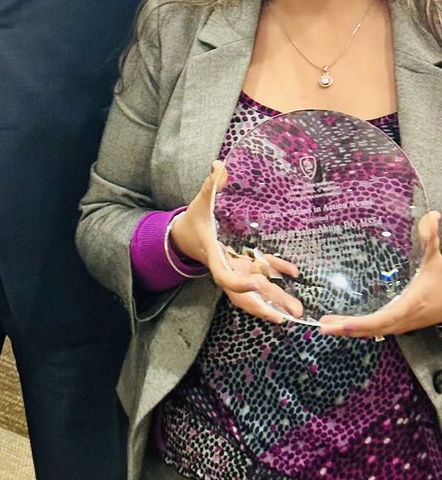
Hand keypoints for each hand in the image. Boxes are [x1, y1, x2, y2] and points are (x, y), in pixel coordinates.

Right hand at [170, 161, 303, 324]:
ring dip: (275, 300)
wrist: (183, 235)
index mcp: (213, 256)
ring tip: (297, 310)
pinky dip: (276, 273)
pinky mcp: (241, 266)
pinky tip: (293, 273)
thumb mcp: (199, 203)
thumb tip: (219, 165)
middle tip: (290, 314)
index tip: (256, 283)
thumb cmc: (192, 220)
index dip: (238, 283)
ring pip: (254, 291)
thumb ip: (210, 187)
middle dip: (265, 305)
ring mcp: (234, 269)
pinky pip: (260, 274)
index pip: (224, 276)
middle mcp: (225, 268)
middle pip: (244, 294)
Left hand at [319, 210, 441, 338]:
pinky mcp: (404, 323)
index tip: (343, 325)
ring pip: (376, 331)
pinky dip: (363, 329)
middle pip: (374, 329)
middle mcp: (406, 318)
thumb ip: (431, 239)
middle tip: (323, 327)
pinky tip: (349, 325)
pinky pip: (380, 329)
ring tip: (327, 326)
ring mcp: (405, 323)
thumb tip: (432, 216)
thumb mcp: (437, 259)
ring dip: (352, 330)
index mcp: (411, 304)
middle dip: (348, 329)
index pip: (384, 318)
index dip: (363, 324)